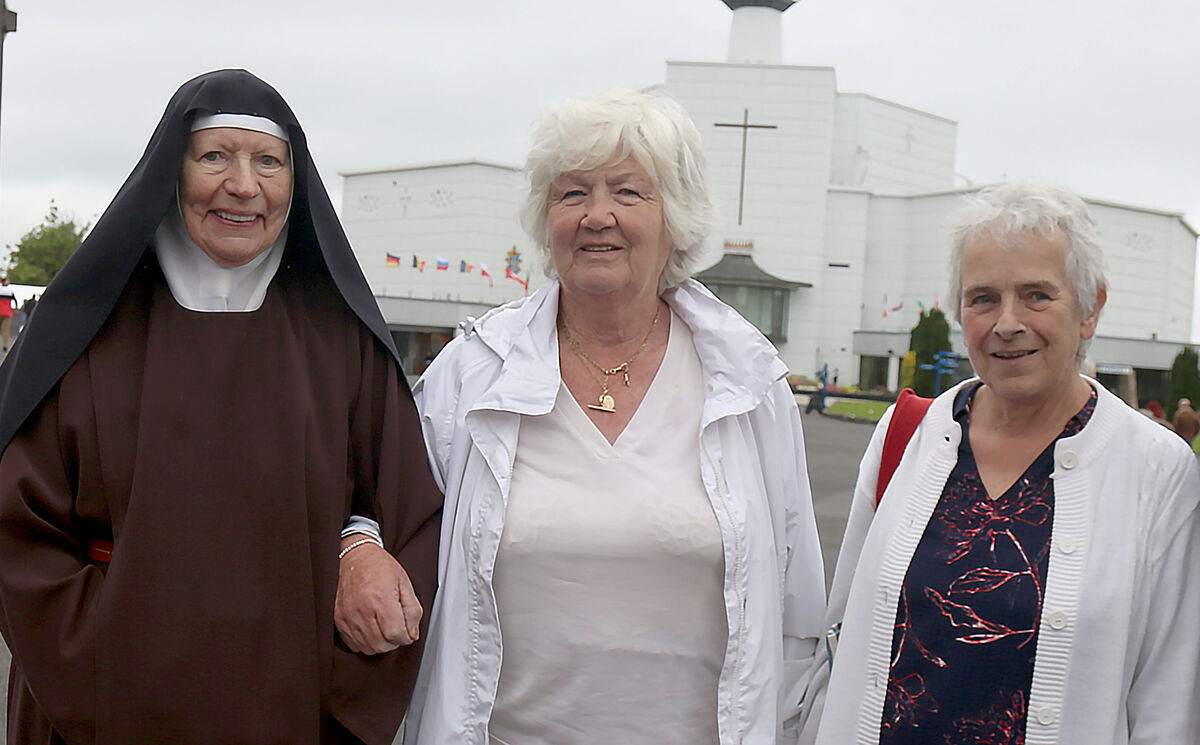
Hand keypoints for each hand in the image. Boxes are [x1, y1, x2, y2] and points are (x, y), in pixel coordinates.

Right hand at [335, 537, 421, 654]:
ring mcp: (347, 617)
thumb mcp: (405, 582)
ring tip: (384, 626)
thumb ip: (413, 610)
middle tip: (396, 628)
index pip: (396, 635)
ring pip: (368, 648)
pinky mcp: (338, 620)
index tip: (407, 631)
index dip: (405, 637)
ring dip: (380, 643)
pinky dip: (366, 642)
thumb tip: (412, 634)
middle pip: (382, 645)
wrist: (354, 556)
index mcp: (380, 599)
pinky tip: (371, 628)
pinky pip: (354, 645)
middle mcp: (361, 610)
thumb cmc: (379, 566)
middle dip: (394, 641)